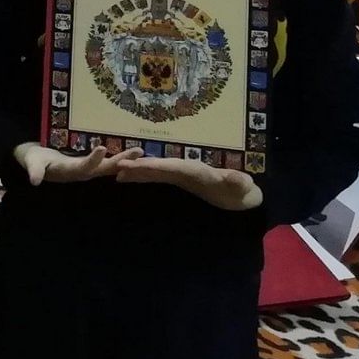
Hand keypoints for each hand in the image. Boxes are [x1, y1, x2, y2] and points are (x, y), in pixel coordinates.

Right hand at [13, 141, 138, 184]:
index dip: (93, 159)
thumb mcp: (32, 163)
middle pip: (104, 168)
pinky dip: (120, 157)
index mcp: (70, 171)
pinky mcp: (90, 163)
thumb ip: (35, 170)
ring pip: (109, 165)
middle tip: (137, 152)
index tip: (102, 148)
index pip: (84, 166)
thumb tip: (34, 181)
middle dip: (121, 161)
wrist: (36, 161)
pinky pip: (108, 161)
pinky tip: (131, 152)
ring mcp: (88, 167)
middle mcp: (83, 171)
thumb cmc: (34, 159)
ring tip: (140, 151)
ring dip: (125, 159)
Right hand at [114, 155, 262, 210]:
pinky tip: (126, 178)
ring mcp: (179, 174)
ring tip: (116, 171)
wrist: (241, 193)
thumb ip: (237, 181)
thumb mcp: (242, 186)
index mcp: (196, 169)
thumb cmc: (242, 190)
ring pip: (154, 170)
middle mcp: (184, 169)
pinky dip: (141, 176)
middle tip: (117, 165)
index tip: (137, 165)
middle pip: (159, 166)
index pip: (172, 167)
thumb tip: (237, 178)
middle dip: (139, 165)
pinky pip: (155, 177)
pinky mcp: (177, 180)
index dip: (154, 166)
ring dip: (136, 171)